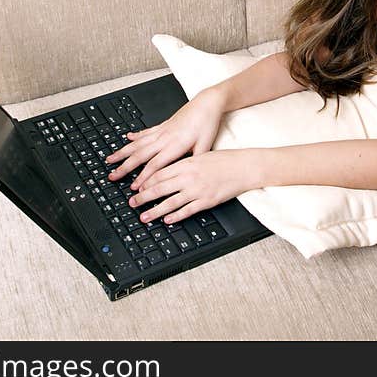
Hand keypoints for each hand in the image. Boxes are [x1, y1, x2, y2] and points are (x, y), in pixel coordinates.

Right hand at [105, 87, 225, 184]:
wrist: (207, 103)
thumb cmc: (207, 123)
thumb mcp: (206, 146)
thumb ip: (195, 161)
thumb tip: (188, 176)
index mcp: (175, 145)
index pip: (155, 165)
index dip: (143, 177)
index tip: (134, 187)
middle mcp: (165, 137)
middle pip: (140, 155)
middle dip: (124, 167)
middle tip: (112, 176)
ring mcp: (162, 130)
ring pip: (138, 143)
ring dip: (123, 152)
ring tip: (110, 159)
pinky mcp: (163, 124)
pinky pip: (145, 132)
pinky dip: (135, 136)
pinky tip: (127, 138)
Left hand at [128, 149, 255, 223]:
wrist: (244, 166)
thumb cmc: (224, 160)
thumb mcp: (201, 156)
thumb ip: (184, 163)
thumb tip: (168, 170)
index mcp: (187, 164)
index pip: (159, 173)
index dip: (145, 182)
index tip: (136, 188)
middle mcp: (189, 177)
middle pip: (160, 188)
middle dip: (143, 197)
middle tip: (132, 203)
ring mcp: (197, 190)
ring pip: (170, 202)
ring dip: (155, 210)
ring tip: (144, 217)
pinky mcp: (207, 201)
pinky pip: (187, 210)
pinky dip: (176, 216)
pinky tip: (167, 220)